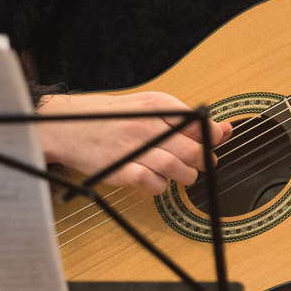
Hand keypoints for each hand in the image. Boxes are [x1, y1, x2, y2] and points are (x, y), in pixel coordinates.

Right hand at [34, 91, 233, 194]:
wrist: (65, 126)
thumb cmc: (111, 118)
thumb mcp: (148, 107)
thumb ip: (185, 118)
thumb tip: (224, 131)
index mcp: (157, 104)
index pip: (199, 122)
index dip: (212, 137)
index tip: (212, 144)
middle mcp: (147, 124)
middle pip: (192, 149)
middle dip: (203, 161)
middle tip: (199, 163)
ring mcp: (134, 148)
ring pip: (177, 169)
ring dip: (186, 176)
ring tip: (180, 173)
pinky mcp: (122, 170)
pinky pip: (154, 184)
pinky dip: (161, 186)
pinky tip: (156, 179)